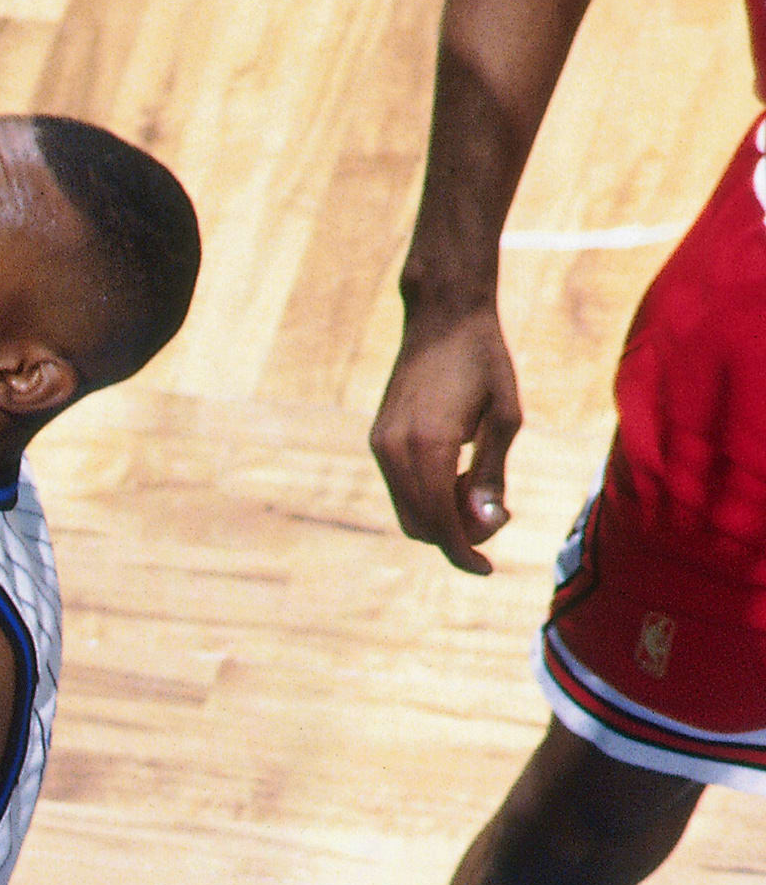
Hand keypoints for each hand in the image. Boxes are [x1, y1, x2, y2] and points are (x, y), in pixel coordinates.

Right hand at [370, 307, 522, 571]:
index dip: (464, 553)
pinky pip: (400, 487)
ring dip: (442, 515)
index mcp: (430, 447)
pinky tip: (456, 470)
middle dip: (456, 535)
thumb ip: (493, 474)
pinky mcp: (379, 437)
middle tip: (496, 512)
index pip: (441, 524)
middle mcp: (396, 450)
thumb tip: (486, 522)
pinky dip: (428, 495)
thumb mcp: (504, 417)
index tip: (487, 569)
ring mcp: (382, 444)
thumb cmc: (483, 360)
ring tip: (477, 485)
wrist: (443, 315)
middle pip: (419, 525)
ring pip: (407, 509)